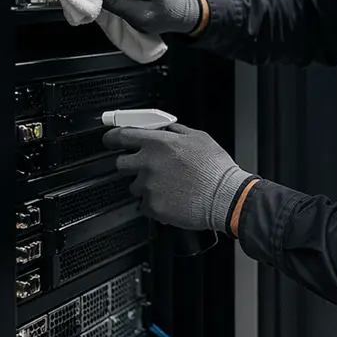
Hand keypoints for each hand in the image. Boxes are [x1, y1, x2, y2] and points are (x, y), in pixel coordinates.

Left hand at [104, 123, 252, 233]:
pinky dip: (155, 202)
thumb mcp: (199, 138)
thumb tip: (166, 129)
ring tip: (168, 186)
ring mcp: (148, 187)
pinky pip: (145, 204)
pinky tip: (171, 198)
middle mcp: (148, 164)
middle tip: (148, 167)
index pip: (120, 136)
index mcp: (158, 144)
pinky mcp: (152, 206)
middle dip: (131, 164)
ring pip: (134, 186)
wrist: (225, 197)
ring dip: (146, 185)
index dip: (112, 138)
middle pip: (121, 163)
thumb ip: (176, 131)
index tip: (111, 140)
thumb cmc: (216, 169)